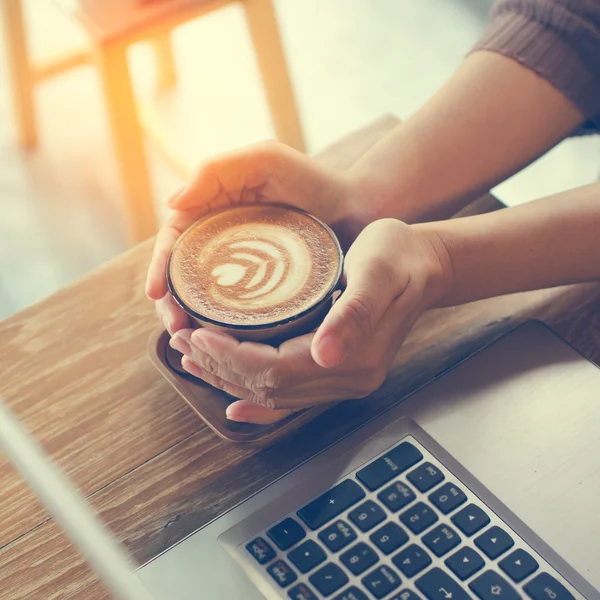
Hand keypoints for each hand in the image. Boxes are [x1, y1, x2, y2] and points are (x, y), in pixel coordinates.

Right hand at [146, 141, 371, 334]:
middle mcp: (225, 245)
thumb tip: (172, 203)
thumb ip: (218, 170)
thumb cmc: (315, 180)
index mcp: (215, 214)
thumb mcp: (265, 161)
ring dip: (192, 324)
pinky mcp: (267, 294)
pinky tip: (221, 349)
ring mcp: (245, 272)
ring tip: (191, 344)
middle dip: (172, 306)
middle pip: (184, 278)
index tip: (157, 293)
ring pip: (206, 301)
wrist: (362, 209)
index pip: (176, 242)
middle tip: (176, 330)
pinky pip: (238, 316)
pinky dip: (223, 332)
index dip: (161, 267)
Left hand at [169, 219, 452, 422]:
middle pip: (270, 387)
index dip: (233, 358)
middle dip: (221, 367)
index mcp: (354, 360)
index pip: (278, 371)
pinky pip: (290, 395)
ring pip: (274, 393)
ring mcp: (342, 380)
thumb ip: (355, 314)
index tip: (199, 334)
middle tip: (182, 340)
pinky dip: (257, 401)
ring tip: (192, 358)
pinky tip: (234, 403)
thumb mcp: (378, 273)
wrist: (423, 263)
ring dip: (230, 379)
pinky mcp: (336, 370)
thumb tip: (325, 355)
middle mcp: (347, 379)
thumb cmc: (398, 258)